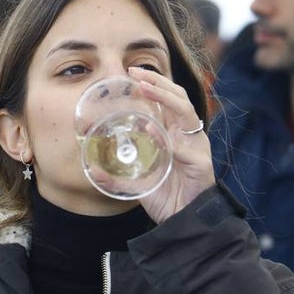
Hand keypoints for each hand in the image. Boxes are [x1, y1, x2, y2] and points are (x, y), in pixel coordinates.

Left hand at [128, 66, 215, 222]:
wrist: (186, 221)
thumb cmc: (166, 196)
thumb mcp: (138, 180)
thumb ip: (119, 173)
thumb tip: (92, 170)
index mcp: (175, 134)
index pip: (168, 99)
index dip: (153, 83)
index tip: (131, 73)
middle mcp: (188, 136)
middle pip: (178, 97)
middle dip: (158, 82)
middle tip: (135, 73)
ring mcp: (196, 147)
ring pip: (185, 112)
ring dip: (164, 98)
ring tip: (145, 89)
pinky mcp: (201, 164)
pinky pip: (185, 147)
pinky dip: (168, 139)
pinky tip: (152, 132)